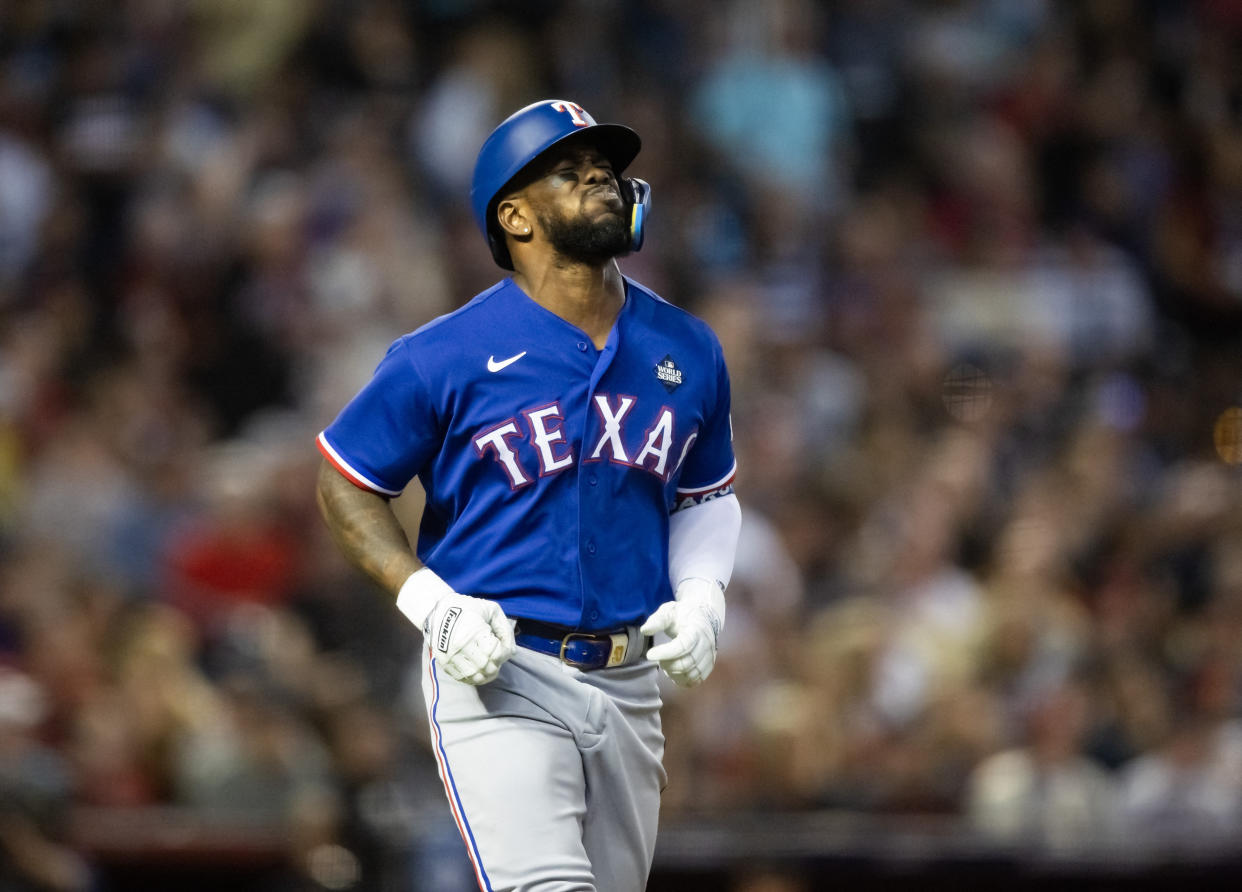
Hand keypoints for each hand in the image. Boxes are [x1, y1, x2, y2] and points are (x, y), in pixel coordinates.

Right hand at [398, 569, 515, 684]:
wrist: (437, 610)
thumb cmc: (468, 608)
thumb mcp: (491, 610)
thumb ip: (505, 629)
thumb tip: (511, 652)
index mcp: (473, 632)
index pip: (496, 654)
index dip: (504, 653)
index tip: (503, 646)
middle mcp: (460, 647)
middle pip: (487, 667)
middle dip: (496, 664)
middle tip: (496, 656)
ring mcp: (450, 656)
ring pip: (475, 677)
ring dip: (486, 674)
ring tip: (489, 665)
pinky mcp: (444, 663)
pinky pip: (462, 678)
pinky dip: (473, 678)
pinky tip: (478, 670)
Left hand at [640, 578, 724, 687]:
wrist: (704, 617)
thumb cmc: (683, 615)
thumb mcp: (669, 610)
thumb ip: (658, 620)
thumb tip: (645, 630)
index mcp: (697, 629)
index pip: (683, 646)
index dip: (665, 653)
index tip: (650, 654)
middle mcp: (706, 644)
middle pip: (687, 663)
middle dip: (667, 664)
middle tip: (656, 657)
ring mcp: (709, 656)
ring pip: (692, 674)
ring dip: (674, 673)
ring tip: (664, 664)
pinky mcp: (709, 665)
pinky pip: (696, 680)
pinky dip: (682, 680)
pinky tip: (672, 672)